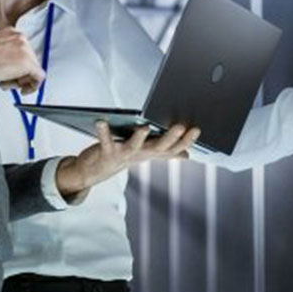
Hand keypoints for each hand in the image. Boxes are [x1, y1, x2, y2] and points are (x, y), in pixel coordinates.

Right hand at [0, 27, 44, 93]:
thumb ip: (5, 53)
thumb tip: (10, 64)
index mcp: (12, 32)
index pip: (24, 51)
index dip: (18, 66)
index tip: (13, 73)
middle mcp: (21, 38)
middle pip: (30, 60)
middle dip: (20, 74)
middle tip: (9, 81)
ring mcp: (25, 50)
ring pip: (34, 69)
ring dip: (22, 80)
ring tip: (6, 83)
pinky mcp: (27, 63)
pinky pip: (39, 77)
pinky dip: (32, 86)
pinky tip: (22, 90)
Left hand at [55, 122, 200, 197]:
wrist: (96, 170)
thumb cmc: (123, 156)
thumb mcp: (146, 153)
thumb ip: (166, 152)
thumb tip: (186, 155)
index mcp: (151, 152)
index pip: (174, 148)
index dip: (186, 141)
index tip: (196, 129)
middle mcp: (140, 154)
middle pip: (159, 148)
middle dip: (170, 138)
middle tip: (180, 127)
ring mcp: (124, 154)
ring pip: (134, 147)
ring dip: (139, 138)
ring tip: (144, 127)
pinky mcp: (106, 151)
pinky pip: (105, 141)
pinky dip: (103, 131)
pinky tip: (101, 120)